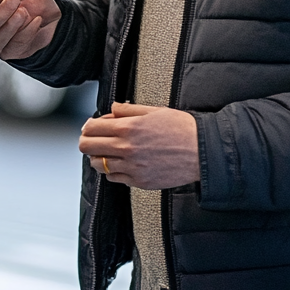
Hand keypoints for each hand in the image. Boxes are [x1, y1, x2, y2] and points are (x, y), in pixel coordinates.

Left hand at [79, 102, 199, 188]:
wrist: (203, 152)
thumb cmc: (182, 129)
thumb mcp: (154, 111)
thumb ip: (128, 110)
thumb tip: (112, 108)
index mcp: (128, 128)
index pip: (92, 128)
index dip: (88, 126)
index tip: (90, 126)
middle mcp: (126, 148)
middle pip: (88, 147)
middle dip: (87, 141)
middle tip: (93, 139)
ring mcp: (131, 167)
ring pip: (98, 164)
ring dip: (98, 156)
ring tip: (107, 152)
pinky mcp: (139, 181)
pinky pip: (113, 178)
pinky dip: (111, 170)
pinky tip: (119, 163)